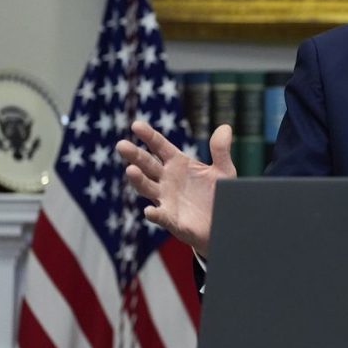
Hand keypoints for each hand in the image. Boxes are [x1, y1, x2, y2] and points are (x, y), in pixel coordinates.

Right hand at [115, 121, 235, 256]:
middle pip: (147, 165)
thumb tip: (225, 127)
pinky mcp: (172, 220)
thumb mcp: (224, 171)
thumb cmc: (220, 194)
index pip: (160, 147)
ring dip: (138, 180)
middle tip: (121, 145)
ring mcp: (166, 199)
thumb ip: (220, 151)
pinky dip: (154, 214)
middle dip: (134, 155)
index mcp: (178, 164)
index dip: (148, 136)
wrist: (224, 222)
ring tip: (131, 170)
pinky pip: (161, 216)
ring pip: (147, 188)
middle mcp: (167, 180)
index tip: (136, 125)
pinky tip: (149, 211)